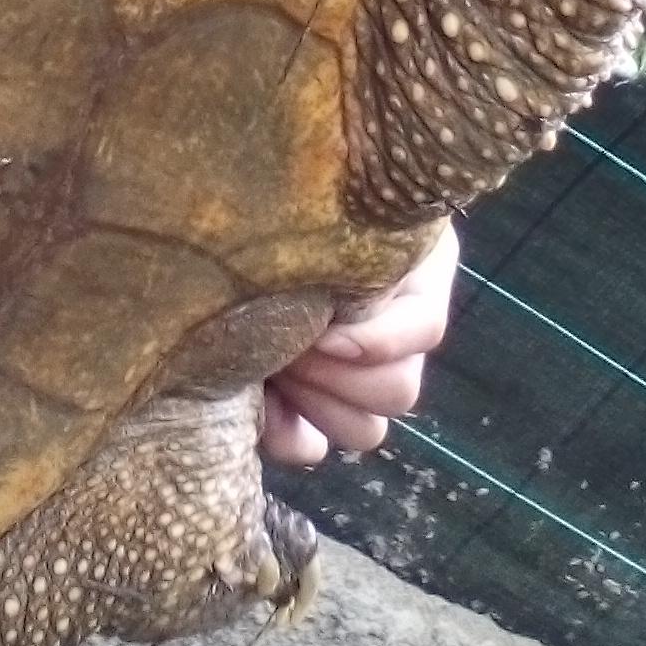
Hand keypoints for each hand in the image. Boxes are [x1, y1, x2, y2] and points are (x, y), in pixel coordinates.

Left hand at [261, 221, 456, 466]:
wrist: (221, 209)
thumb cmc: (279, 198)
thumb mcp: (321, 205)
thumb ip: (345, 242)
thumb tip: (338, 317)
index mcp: (409, 276)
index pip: (424, 328)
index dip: (375, 342)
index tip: (321, 335)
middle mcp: (389, 333)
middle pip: (398, 390)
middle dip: (333, 376)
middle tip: (282, 347)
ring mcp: (350, 379)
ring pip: (366, 430)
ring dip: (314, 406)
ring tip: (269, 368)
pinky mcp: (305, 410)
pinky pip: (310, 448)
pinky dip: (284, 434)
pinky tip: (255, 404)